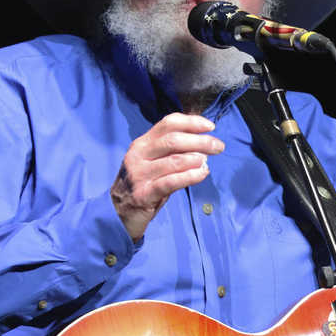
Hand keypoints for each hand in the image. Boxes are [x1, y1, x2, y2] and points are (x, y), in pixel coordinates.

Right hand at [111, 113, 224, 241]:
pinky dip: (190, 176)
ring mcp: (140, 174)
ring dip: (197, 159)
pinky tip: (202, 174)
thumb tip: (202, 147)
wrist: (116, 213)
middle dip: (200, 141)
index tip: (210, 126)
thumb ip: (172, 153)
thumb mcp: (153, 164)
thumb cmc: (141, 186)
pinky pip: (171, 182)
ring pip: (174, 160)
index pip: (168, 123)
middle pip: (173, 140)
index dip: (191, 122)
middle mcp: (139, 155)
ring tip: (208, 162)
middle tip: (218, 146)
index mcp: (142, 143)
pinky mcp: (144, 194)